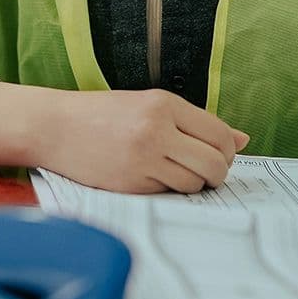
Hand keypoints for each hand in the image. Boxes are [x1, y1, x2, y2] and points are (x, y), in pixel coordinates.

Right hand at [40, 90, 248, 193]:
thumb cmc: (102, 115)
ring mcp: (144, 158)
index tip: (217, 155)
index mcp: (164, 104)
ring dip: (193, 185)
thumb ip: (195, 122)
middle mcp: (157, 129)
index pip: (220, 134)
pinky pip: (169, 194)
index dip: (227, 151)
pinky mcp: (131, 184)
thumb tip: (243, 138)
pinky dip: (168, 191)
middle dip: (217, 173)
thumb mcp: (148, 105)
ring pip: (194, 183)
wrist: (54, 127)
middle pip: (215, 162)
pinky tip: (151, 177)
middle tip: (204, 172)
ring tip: (173, 173)